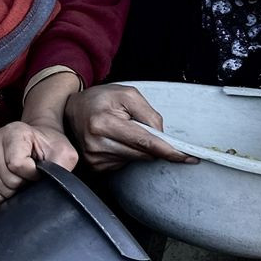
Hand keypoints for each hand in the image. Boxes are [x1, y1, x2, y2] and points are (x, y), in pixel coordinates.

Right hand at [0, 121, 78, 202]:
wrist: (35, 140)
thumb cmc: (49, 145)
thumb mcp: (63, 152)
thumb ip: (60, 167)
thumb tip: (51, 189)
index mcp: (13, 132)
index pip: (17, 165)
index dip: (33, 174)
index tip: (40, 168)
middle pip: (8, 181)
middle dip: (25, 184)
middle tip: (31, 173)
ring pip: (0, 190)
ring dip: (15, 190)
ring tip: (22, 175)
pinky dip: (5, 193)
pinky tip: (12, 180)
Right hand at [64, 84, 194, 170]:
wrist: (72, 109)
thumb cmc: (100, 100)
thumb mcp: (128, 95)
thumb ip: (149, 115)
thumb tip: (163, 138)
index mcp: (103, 123)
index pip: (144, 142)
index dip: (169, 150)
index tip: (188, 158)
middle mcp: (96, 143)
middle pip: (143, 154)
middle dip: (152, 144)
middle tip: (140, 128)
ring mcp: (94, 158)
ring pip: (136, 160)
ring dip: (138, 148)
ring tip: (122, 131)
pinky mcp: (95, 166)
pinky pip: (125, 164)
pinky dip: (127, 153)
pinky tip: (115, 141)